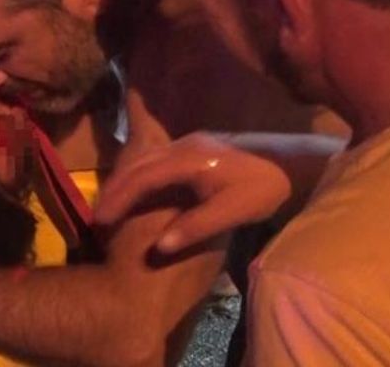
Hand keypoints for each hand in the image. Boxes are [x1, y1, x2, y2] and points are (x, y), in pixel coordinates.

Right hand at [94, 132, 291, 254]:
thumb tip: (159, 247)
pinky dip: (138, 174)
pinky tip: (135, 189)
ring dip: (124, 180)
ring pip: (144, 158)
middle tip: (97, 215)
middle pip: (137, 165)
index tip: (101, 220)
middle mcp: (182, 146)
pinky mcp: (193, 147)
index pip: (143, 178)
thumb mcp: (233, 212)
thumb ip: (195, 228)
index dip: (119, 198)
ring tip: (110, 204)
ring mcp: (187, 143)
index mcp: (188, 160)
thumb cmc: (263, 189)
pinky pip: (154, 158)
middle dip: (114, 189)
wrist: (292, 164)